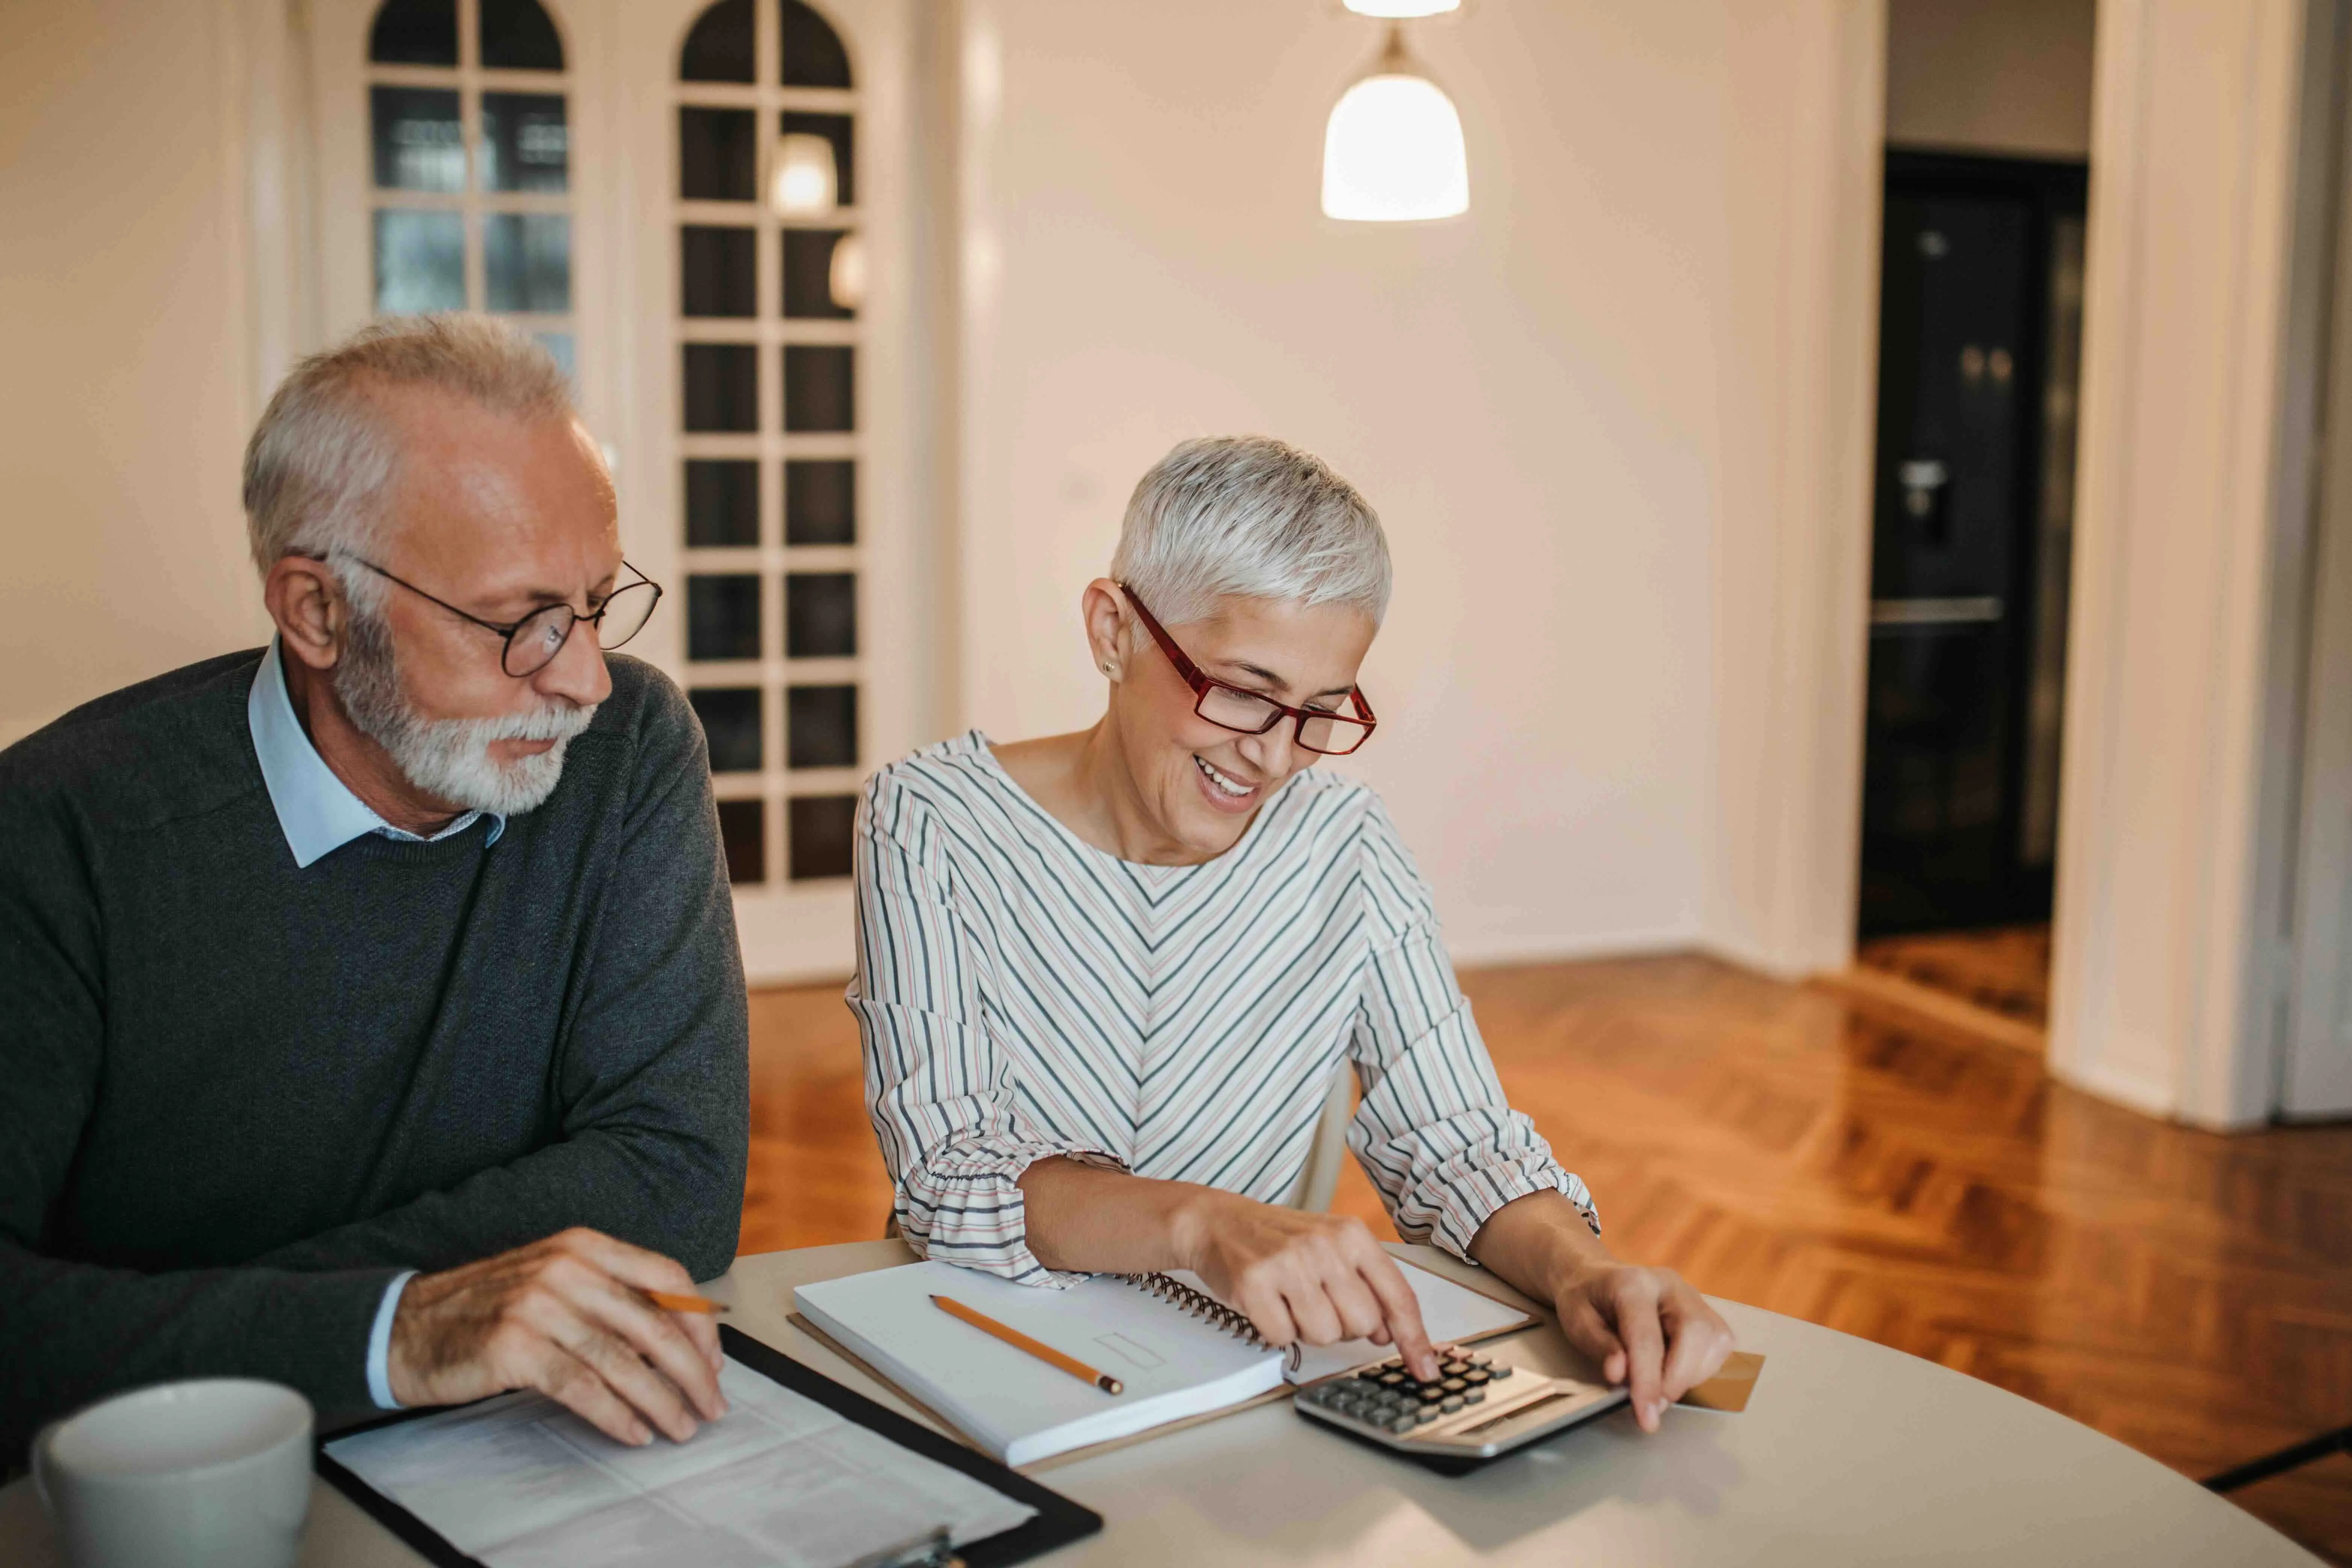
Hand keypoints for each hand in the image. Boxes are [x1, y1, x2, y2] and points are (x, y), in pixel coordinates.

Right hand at [387, 1228, 727, 1446]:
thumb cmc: (489, 1308)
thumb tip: (676, 1340)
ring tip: (681, 1426)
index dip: (699, 1321)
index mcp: (584, 1245)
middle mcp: (566, 1268)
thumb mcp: (554, 1280)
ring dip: (661, 1401)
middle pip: (654, 1323)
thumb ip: (609, 1297)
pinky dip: (616, 1415)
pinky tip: (635, 1432)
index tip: (714, 1360)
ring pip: (623, 1361)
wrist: (406, 1326)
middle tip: (712, 1405)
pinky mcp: (515, 1348)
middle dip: (692, 1371)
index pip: (667, 1276)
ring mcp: (539, 1306)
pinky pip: (582, 1388)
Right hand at [1176, 1193, 1440, 1380]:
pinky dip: (1275, 1330)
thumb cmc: (1280, 1239)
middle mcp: (1324, 1246)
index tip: (1425, 1369)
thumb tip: (1391, 1333)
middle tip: (1318, 1301)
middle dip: (1344, 1326)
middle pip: (1363, 1324)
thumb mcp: (1333, 1247)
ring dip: (1307, 1329)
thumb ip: (1368, 1285)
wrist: (1219, 1222)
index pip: (1397, 1296)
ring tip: (1291, 1300)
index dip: (1414, 1339)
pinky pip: (1282, 1338)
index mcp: (1352, 1235)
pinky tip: (1268, 1303)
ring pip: (1325, 1336)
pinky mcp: (1254, 1283)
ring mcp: (1288, 1263)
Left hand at [1551, 1262, 1732, 1432]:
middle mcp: (1669, 1284)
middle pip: (1694, 1332)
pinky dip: (1702, 1367)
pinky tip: (1674, 1372)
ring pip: (1715, 1338)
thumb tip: (1619, 1375)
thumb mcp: (1576, 1322)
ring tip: (1660, 1386)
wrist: (1595, 1276)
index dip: (1648, 1381)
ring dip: (1692, 1375)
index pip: (1647, 1337)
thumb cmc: (1584, 1300)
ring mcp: (1691, 1294)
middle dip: (1678, 1378)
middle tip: (1654, 1405)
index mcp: (1631, 1284)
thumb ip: (1599, 1347)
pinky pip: (1719, 1343)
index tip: (1647, 1419)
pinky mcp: (1704, 1309)